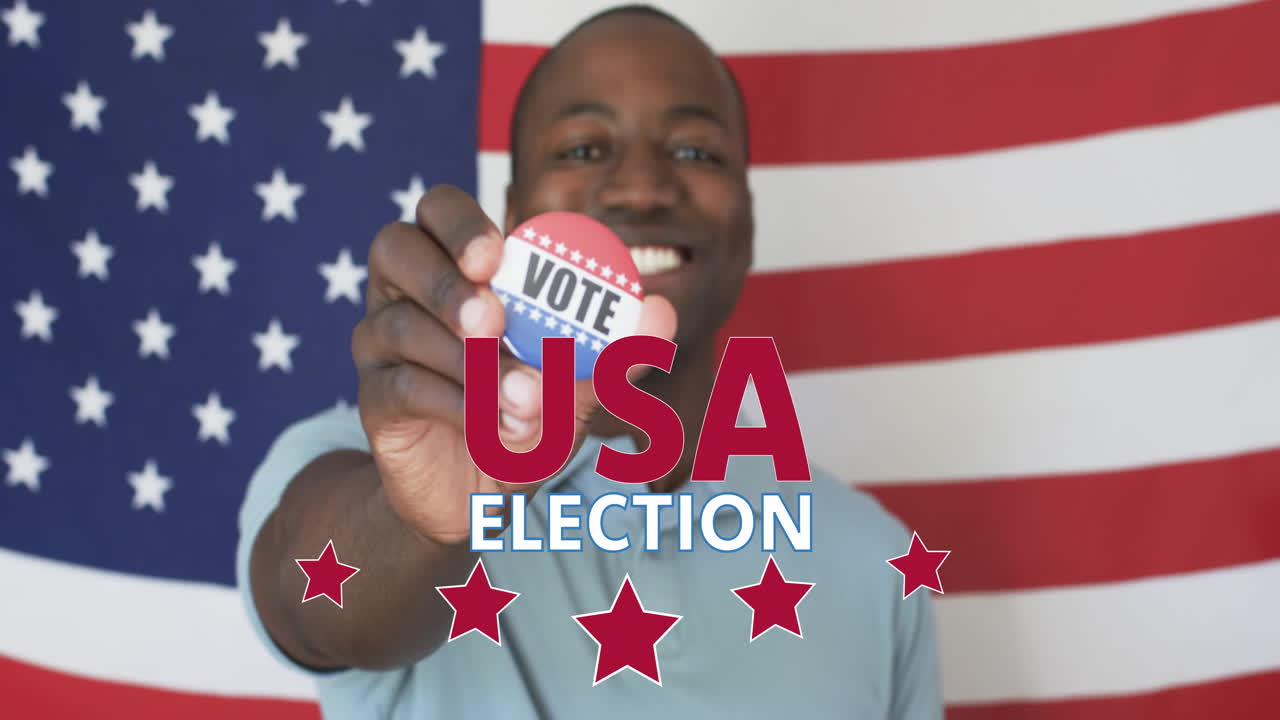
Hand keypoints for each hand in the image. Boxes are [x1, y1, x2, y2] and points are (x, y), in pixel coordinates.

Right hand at [352, 185, 675, 544]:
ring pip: (405, 327)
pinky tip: (499, 427)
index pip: (437, 209)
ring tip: (529, 401)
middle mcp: (404, 291)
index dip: (460, 223)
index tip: (497, 255)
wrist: (480, 493)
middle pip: (394, 248)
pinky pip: (404, 386)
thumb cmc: (526, 413)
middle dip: (446, 281)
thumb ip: (614, 349)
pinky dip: (459, 405)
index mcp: (453, 262)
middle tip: (492, 320)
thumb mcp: (578, 384)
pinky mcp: (374, 399)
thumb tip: (660, 312)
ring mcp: (378, 343)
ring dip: (472, 364)